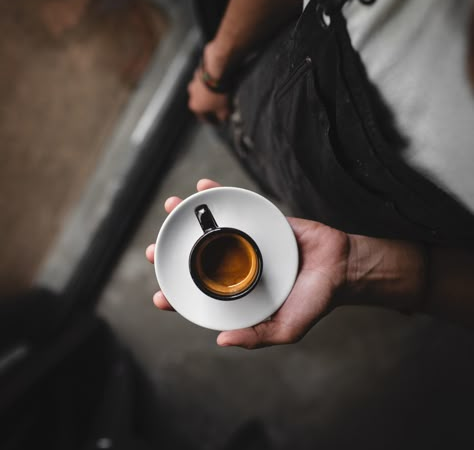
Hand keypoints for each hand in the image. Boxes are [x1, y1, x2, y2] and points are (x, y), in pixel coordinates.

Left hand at [146, 179, 350, 348]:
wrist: (341, 266)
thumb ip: (258, 335)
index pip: (202, 295)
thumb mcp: (287, 327)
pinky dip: (218, 195)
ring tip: (169, 207)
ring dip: (186, 218)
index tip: (160, 296)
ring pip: (211, 229)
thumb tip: (222, 339)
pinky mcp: (260, 221)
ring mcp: (247, 241)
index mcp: (240, 292)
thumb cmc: (315, 299)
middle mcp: (238, 265)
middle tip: (152, 251)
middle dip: (171, 254)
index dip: (178, 296)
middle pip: (197, 259)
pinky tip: (202, 186)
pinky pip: (236, 206)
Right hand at [187, 69, 229, 123]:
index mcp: (195, 107)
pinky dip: (210, 83)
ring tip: (219, 93)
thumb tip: (223, 119)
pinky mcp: (198, 73)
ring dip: (209, 94)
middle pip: (202, 104)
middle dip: (210, 106)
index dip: (211, 121)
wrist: (216, 74)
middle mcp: (192, 95)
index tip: (217, 121)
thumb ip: (222, 117)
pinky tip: (217, 83)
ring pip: (202, 92)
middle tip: (220, 106)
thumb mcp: (223, 110)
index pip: (203, 117)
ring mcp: (194, 83)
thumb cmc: (218, 94)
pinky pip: (204, 81)